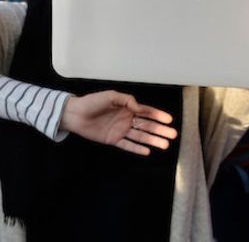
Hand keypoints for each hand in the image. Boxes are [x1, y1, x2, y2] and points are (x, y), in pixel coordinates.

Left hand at [59, 90, 177, 155]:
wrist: (75, 114)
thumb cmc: (92, 102)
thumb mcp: (110, 96)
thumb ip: (127, 100)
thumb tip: (140, 108)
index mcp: (127, 107)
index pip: (146, 112)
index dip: (158, 115)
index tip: (169, 120)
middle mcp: (126, 119)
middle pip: (146, 126)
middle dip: (160, 130)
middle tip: (173, 135)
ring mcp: (120, 130)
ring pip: (140, 136)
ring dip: (153, 140)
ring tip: (165, 144)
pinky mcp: (113, 140)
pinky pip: (128, 145)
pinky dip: (137, 148)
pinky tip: (148, 151)